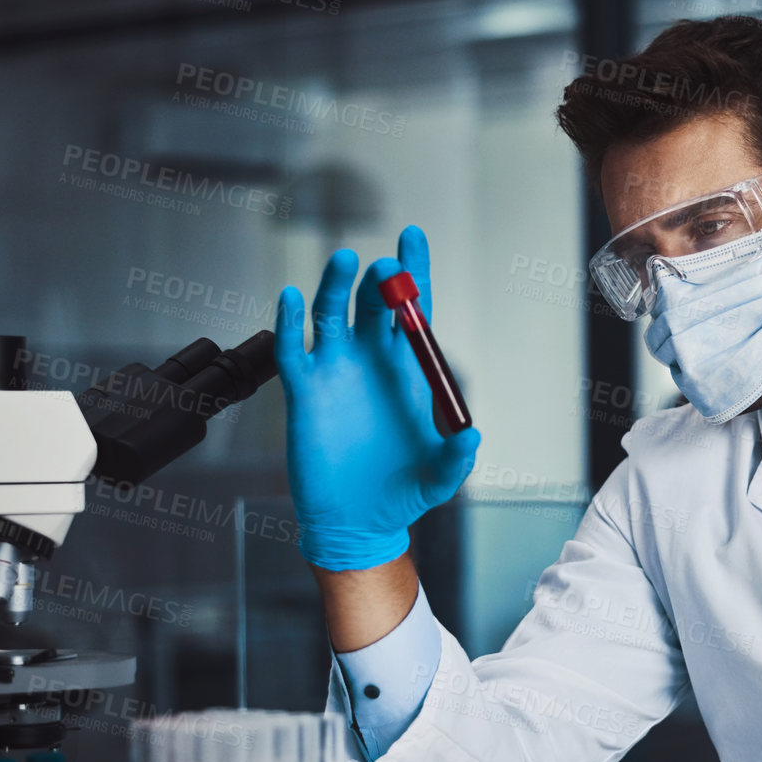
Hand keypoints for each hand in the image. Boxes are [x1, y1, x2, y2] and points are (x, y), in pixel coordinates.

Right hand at [276, 225, 480, 570]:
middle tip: (386, 266)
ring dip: (336, 285)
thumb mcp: (439, 478)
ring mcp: (335, 372)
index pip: (415, 311)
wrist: (356, 523)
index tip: (413, 237)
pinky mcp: (303, 391)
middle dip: (381, 279)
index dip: (415, 273)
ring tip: (345, 261)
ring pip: (331, 314)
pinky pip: (292, 348)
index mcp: (409, 372)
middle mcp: (371, 362)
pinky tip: (290, 297)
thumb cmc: (400, 494)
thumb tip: (473, 435)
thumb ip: (456, 457)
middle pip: (374, 304)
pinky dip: (288, 321)